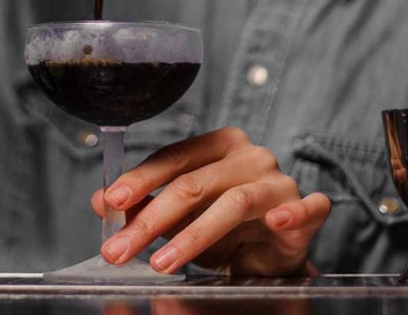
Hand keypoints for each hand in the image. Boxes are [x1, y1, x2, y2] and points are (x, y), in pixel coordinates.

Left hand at [91, 127, 330, 275]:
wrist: (274, 249)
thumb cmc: (224, 223)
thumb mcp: (179, 215)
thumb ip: (144, 204)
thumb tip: (102, 201)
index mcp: (216, 144)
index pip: (171, 158)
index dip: (139, 180)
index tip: (111, 202)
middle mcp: (247, 155)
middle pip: (193, 183)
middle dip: (151, 219)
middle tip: (122, 248)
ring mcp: (277, 180)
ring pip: (232, 203)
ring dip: (193, 236)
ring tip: (162, 263)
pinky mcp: (306, 208)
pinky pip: (306, 209)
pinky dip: (291, 215)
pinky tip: (272, 225)